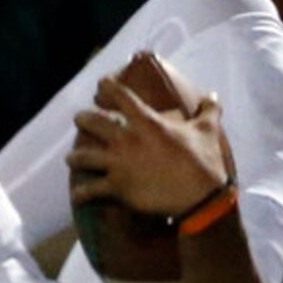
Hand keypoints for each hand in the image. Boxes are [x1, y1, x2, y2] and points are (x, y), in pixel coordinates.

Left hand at [67, 77, 233, 218]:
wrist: (199, 198)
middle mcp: (127, 139)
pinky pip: (91, 190)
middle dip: (82, 119)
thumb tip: (212, 96)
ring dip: (75, 157)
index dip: (107, 86)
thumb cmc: (203, 161)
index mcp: (147, 122)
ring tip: (70, 158)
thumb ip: (208, 111)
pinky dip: (82, 193)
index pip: (121, 96)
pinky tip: (77, 195)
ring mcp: (118, 164)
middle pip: (94, 123)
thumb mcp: (208, 131)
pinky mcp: (117, 188)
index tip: (101, 84)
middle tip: (78, 119)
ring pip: (84, 157)